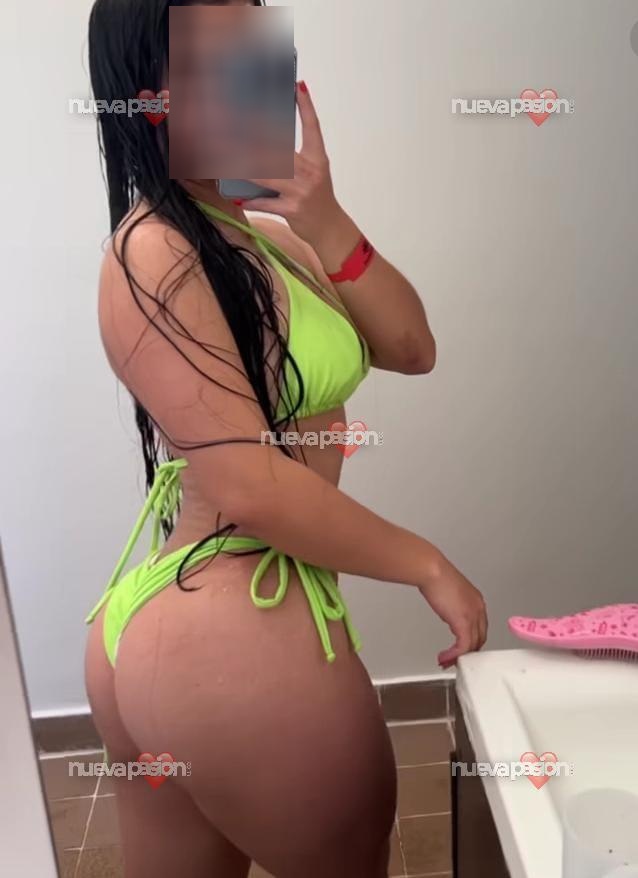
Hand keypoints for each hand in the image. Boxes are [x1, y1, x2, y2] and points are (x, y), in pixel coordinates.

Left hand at [242, 81, 346, 247]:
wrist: (329, 227)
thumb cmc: (317, 198)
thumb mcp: (314, 173)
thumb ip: (295, 157)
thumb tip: (265, 142)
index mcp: (317, 159)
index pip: (313, 127)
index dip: (306, 106)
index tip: (297, 86)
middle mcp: (310, 173)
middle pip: (279, 149)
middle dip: (254, 140)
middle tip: (234, 126)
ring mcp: (301, 191)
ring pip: (267, 175)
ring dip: (244, 169)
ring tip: (227, 161)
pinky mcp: (292, 209)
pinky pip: (266, 203)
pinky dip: (251, 200)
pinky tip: (238, 197)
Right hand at [419, 554, 487, 668]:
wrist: (432, 571)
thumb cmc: (437, 576)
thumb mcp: (450, 593)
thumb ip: (454, 605)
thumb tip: (448, 614)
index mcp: (477, 601)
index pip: (480, 628)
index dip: (471, 641)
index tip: (461, 648)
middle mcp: (479, 609)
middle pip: (479, 639)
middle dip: (466, 652)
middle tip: (454, 659)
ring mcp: (473, 616)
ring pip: (472, 645)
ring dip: (458, 656)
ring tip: (446, 661)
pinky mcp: (463, 623)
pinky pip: (462, 647)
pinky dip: (453, 655)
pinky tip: (444, 657)